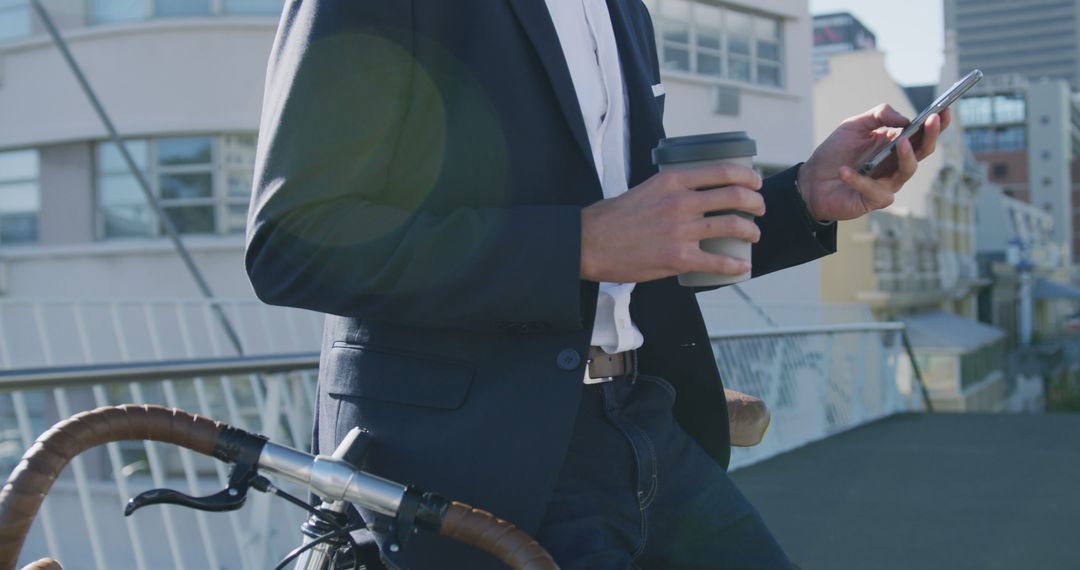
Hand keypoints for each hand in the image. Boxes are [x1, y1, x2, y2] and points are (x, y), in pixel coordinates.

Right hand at [580, 165, 764, 282]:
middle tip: (759, 209)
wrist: (589, 243)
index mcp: (672, 180)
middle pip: (735, 197)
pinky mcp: (678, 258)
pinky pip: (718, 261)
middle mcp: (681, 202)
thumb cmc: (612, 218)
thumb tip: (694, 194)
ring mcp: (681, 231)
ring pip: (733, 226)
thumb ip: (671, 189)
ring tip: (753, 235)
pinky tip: (741, 267)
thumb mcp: (645, 189)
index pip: (723, 171)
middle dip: (755, 203)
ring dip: (751, 232)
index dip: (747, 176)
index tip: (755, 182)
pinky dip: (735, 265)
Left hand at [798, 104, 950, 220]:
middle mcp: (895, 164)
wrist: (810, 181)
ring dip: (906, 156)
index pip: (922, 134)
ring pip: (908, 170)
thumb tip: (906, 119)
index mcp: (894, 144)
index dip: (937, 123)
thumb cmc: (834, 153)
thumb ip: (879, 115)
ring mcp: (887, 183)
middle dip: (930, 135)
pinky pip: (874, 190)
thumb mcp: (854, 126)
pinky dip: (859, 180)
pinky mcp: (873, 200)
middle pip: (923, 151)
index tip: (945, 109)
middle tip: (932, 120)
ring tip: (899, 141)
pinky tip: (844, 171)